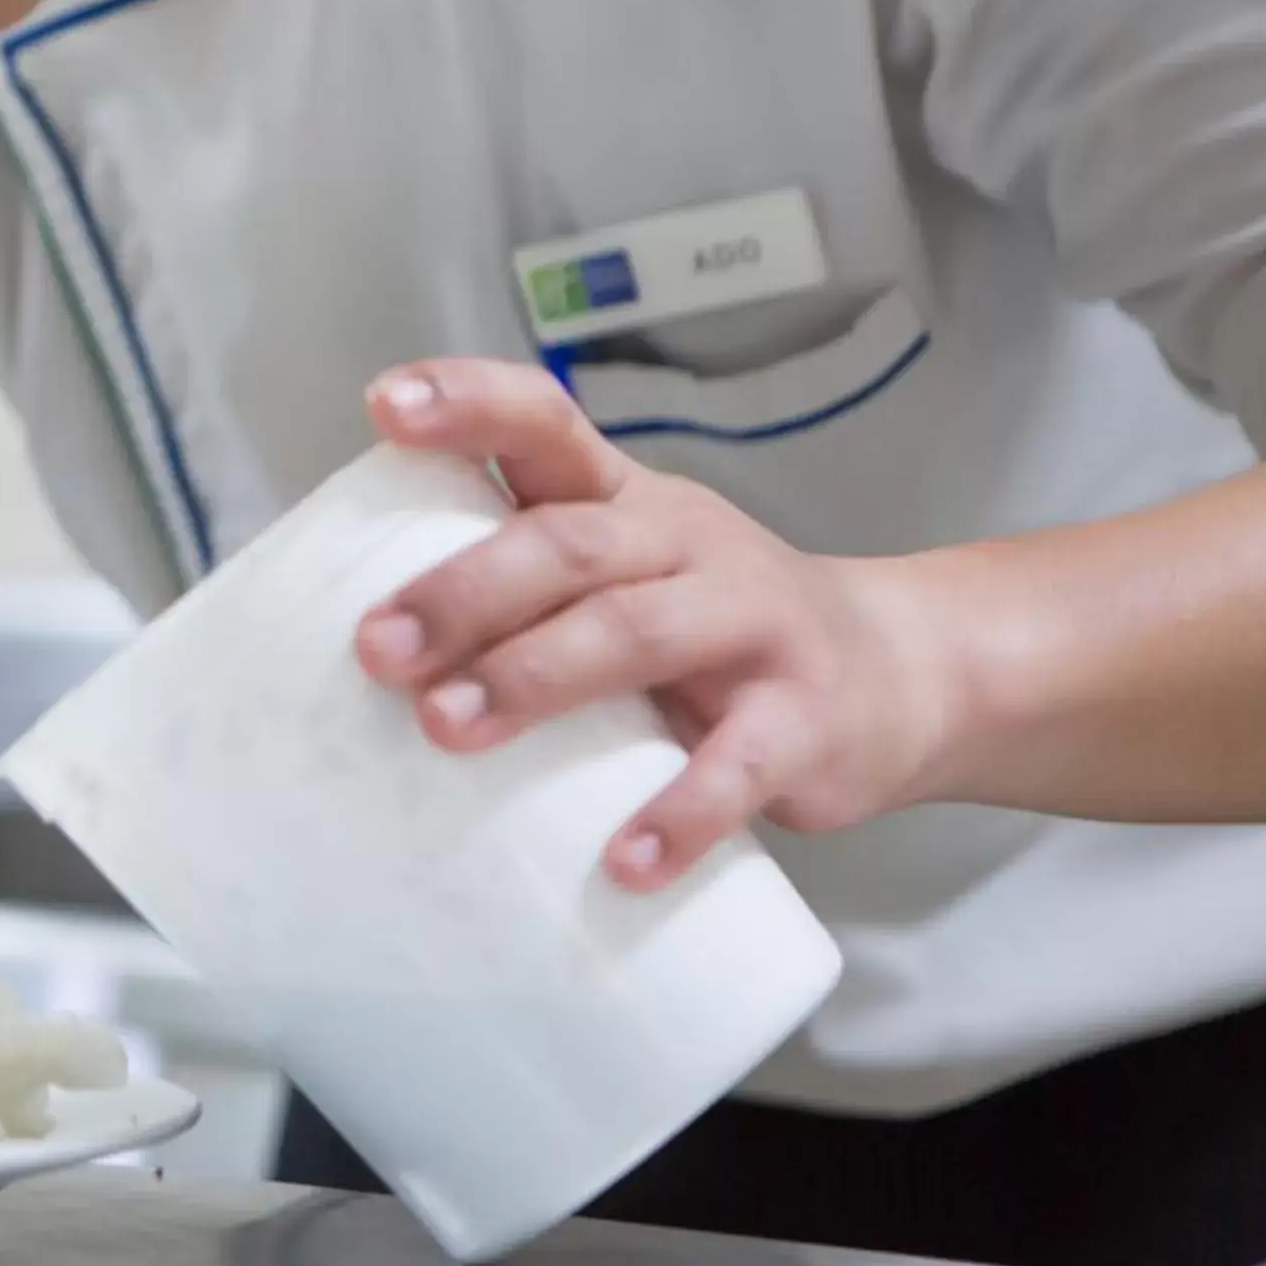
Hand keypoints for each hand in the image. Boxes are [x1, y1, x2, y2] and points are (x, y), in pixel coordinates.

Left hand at [350, 358, 959, 888]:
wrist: (904, 676)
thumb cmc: (717, 630)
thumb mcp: (630, 576)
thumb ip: (527, 584)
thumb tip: (360, 639)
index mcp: (628, 500)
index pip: (544, 424)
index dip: (466, 403)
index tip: (384, 405)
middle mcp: (687, 543)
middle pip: (566, 544)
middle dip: (463, 592)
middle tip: (376, 649)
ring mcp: (753, 624)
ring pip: (635, 631)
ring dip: (533, 679)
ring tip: (446, 730)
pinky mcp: (806, 720)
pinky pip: (737, 766)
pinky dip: (676, 814)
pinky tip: (620, 861)